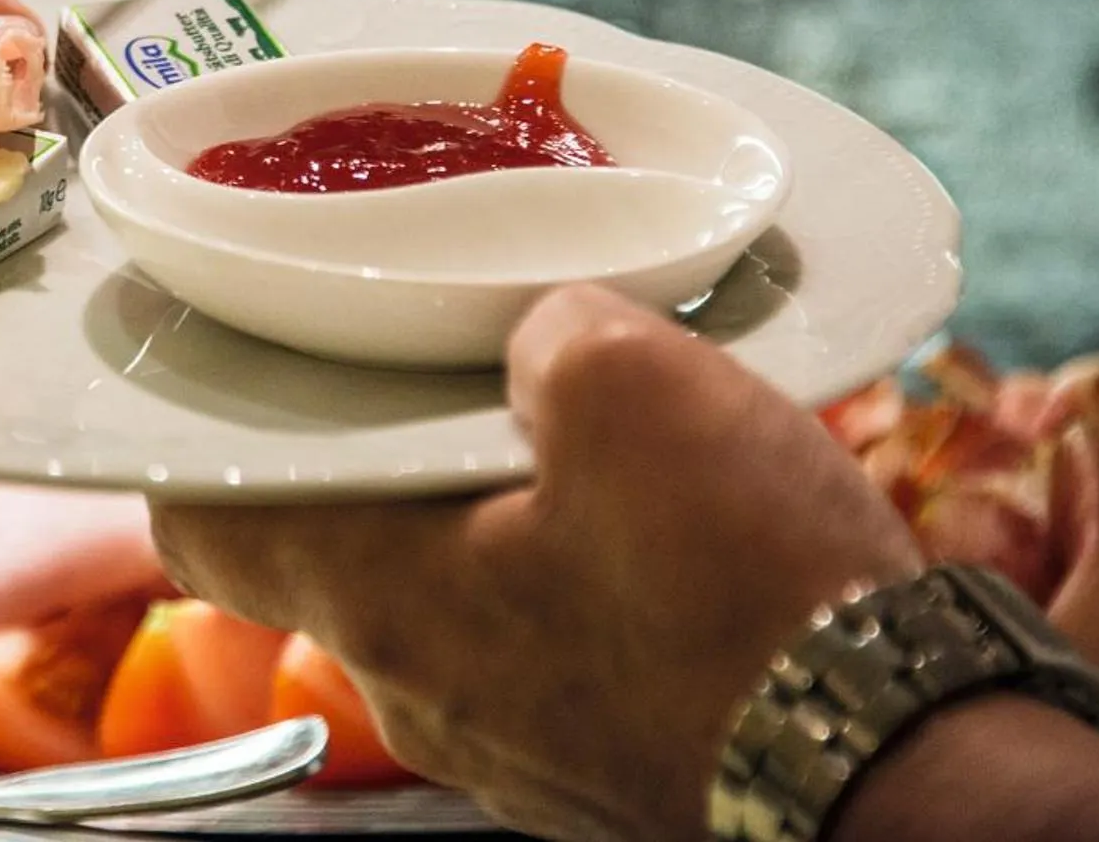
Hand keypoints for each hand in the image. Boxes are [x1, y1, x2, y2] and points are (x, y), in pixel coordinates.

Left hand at [149, 284, 923, 841]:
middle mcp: (419, 690)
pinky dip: (558, 575)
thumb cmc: (745, 597)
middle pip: (331, 553)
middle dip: (361, 460)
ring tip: (552, 430)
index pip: (204, 527)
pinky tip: (640, 523)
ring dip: (473, 514)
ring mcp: (511, 743)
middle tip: (414, 373)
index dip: (193, 449)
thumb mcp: (629, 386)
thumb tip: (542, 330)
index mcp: (379, 597)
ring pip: (445, 602)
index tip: (212, 385)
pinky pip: (542, 648)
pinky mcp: (601, 760)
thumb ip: (542, 331)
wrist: (905, 769)